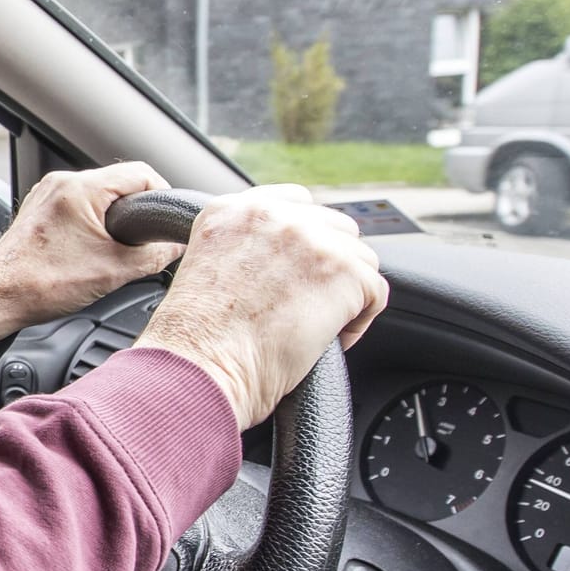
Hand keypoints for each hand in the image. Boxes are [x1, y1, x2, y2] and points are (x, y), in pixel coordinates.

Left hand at [0, 163, 184, 366]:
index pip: (141, 172)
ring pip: (97, 193)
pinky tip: (92, 248)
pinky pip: (77, 204)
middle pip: (119, 181)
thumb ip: (155, 255)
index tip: (166, 218)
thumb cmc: (43, 285)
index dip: (162, 195)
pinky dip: (92, 221)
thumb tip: (176, 246)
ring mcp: (47, 194)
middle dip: (137, 209)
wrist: (0, 298)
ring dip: (114, 216)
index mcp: (80, 188)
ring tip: (116, 247)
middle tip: (145, 239)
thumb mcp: (115, 272)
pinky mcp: (39, 208)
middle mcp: (61, 183)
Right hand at [132, 185, 388, 431]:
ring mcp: (310, 239)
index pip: (296, 202)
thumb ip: (243, 247)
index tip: (301, 269)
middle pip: (335, 227)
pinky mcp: (342, 271)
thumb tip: (285, 261)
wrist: (200, 368)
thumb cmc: (194, 341)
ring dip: (345, 293)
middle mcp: (272, 215)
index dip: (307, 237)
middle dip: (330, 265)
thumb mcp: (205, 268)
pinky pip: (375, 291)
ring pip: (360, 259)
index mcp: (232, 210)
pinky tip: (329, 340)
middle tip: (309, 304)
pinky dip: (359, 321)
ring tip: (317, 326)